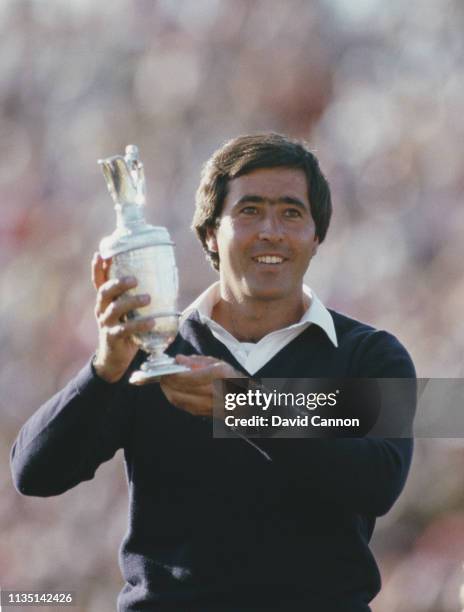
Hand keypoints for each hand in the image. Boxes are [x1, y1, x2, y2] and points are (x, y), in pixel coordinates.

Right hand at [92, 252, 154, 382]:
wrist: (114, 359)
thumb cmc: (126, 330)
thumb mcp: (128, 313)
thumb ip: (136, 298)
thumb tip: (163, 279)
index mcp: (105, 301)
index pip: (99, 281)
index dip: (98, 268)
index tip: (100, 254)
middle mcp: (102, 309)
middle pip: (104, 292)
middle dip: (118, 283)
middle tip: (135, 280)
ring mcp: (105, 324)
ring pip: (115, 309)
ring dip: (131, 302)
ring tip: (148, 298)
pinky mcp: (112, 337)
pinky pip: (125, 329)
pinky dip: (139, 325)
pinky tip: (151, 322)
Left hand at [160, 354, 245, 416]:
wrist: (245, 403)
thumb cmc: (233, 380)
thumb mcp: (219, 363)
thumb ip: (197, 361)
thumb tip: (178, 359)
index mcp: (217, 375)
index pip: (186, 376)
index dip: (172, 372)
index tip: (167, 366)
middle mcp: (212, 391)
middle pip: (178, 389)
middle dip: (166, 381)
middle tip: (162, 374)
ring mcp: (207, 405)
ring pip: (177, 399)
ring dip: (167, 390)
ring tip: (165, 382)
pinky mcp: (202, 413)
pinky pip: (182, 405)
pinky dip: (174, 397)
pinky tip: (173, 390)